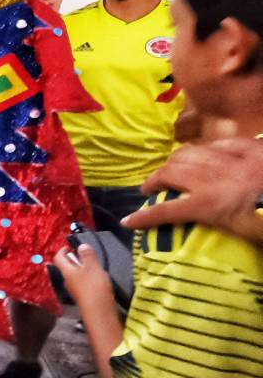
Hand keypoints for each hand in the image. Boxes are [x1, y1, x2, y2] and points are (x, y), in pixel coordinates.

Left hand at [52, 245, 113, 313]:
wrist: (99, 312)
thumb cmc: (94, 287)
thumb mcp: (92, 267)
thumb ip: (87, 255)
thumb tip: (81, 246)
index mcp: (66, 271)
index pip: (58, 258)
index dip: (63, 250)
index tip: (70, 245)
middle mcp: (67, 281)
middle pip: (65, 266)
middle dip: (73, 258)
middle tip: (83, 253)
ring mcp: (74, 290)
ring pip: (73, 275)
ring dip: (80, 268)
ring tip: (92, 264)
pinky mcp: (82, 297)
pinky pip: (81, 283)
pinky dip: (85, 278)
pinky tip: (95, 279)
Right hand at [122, 138, 262, 243]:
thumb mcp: (244, 233)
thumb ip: (221, 223)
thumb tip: (207, 224)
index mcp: (209, 204)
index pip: (167, 211)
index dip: (144, 217)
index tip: (127, 222)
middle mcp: (213, 178)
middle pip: (172, 171)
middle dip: (155, 179)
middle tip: (149, 188)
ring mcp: (232, 159)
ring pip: (191, 153)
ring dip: (176, 161)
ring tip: (172, 169)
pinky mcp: (252, 148)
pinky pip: (222, 144)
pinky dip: (210, 150)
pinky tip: (209, 154)